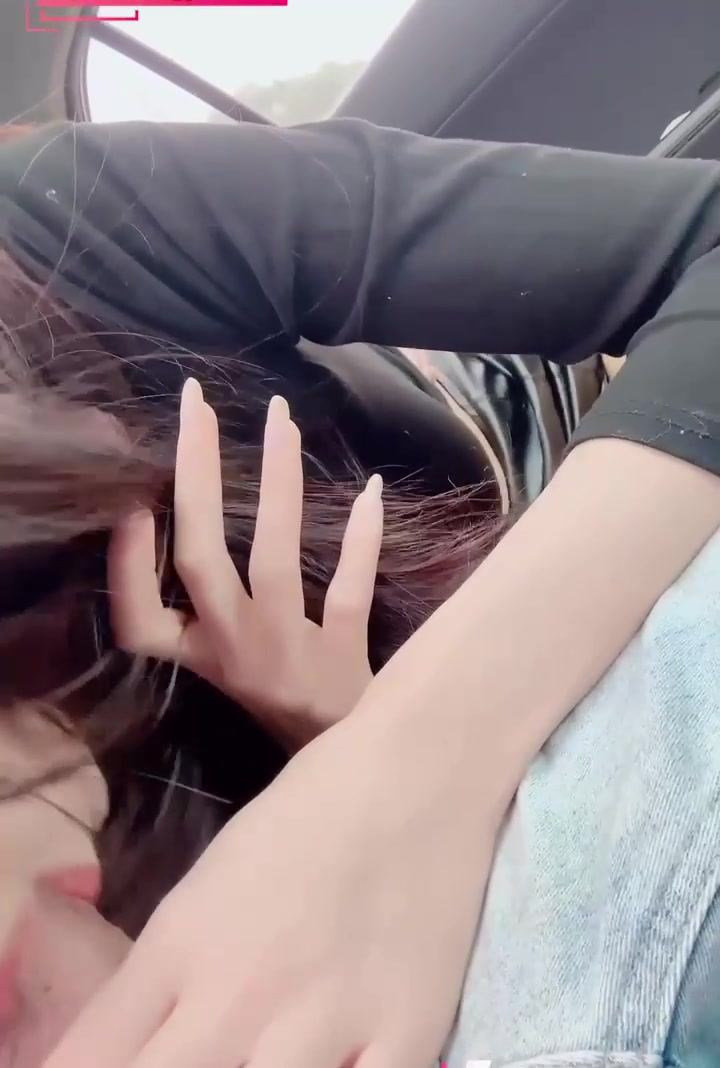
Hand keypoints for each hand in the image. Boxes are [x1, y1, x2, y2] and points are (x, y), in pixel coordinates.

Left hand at [43, 694, 493, 1067]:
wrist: (416, 768)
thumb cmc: (306, 811)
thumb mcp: (205, 884)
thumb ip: (158, 976)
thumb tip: (121, 1053)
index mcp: (181, 945)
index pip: (92, 1056)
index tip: (110, 1065)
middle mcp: (240, 995)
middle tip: (198, 1050)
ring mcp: (326, 1021)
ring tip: (266, 1054)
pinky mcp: (408, 1033)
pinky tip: (336, 1064)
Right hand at [108, 379, 383, 749]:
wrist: (341, 750)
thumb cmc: (277, 688)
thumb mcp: (222, 655)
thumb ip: (202, 599)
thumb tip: (194, 495)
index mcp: (199, 654)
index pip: (139, 621)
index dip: (125, 565)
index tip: (129, 502)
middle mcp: (233, 650)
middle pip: (198, 557)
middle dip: (194, 475)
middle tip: (198, 403)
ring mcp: (288, 653)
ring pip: (273, 557)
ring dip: (276, 482)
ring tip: (281, 418)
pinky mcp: (342, 659)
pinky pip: (350, 590)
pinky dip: (362, 538)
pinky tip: (371, 488)